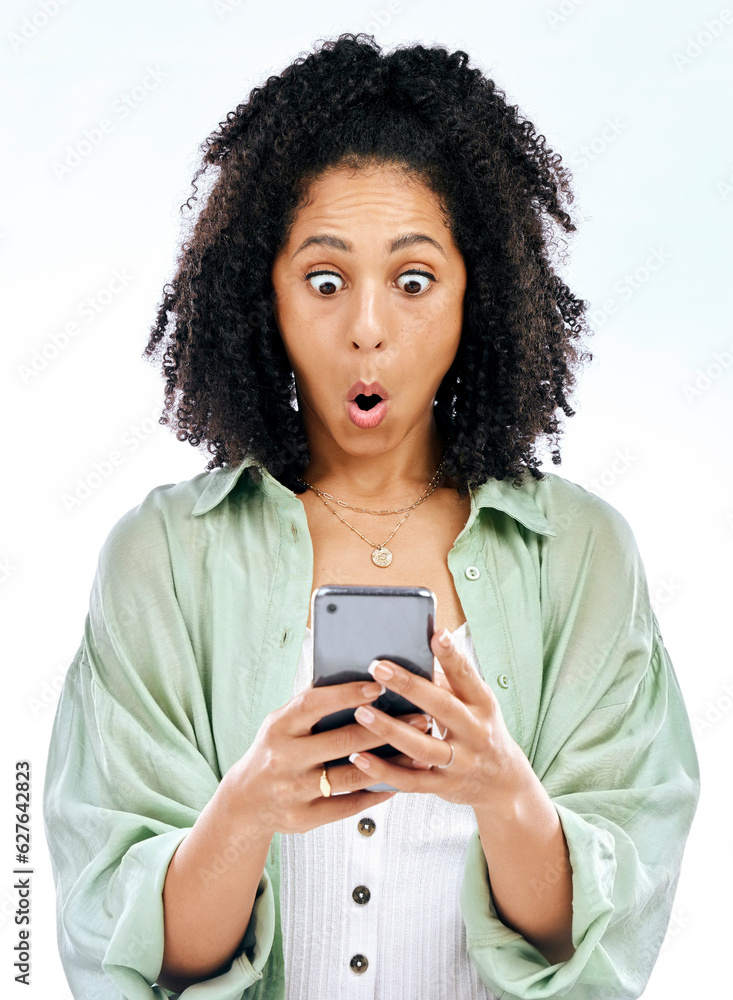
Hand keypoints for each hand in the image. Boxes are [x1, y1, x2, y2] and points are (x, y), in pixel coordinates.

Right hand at [222, 678, 431, 835]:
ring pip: (351, 776)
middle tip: (420, 719)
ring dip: (390, 765)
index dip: (346, 695)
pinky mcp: (303, 818)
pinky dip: (375, 794)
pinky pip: (347, 805)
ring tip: (420, 754)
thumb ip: (312, 708)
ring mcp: (293, 791)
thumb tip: (358, 680)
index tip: (379, 687)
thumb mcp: (281, 724)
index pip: (314, 705)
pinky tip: (398, 783)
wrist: (246, 801)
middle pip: (342, 742)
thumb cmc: (275, 750)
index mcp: (278, 727)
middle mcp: (284, 758)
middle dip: (385, 729)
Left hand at [348, 628, 527, 810]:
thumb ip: (448, 680)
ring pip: (422, 747)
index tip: (436, 634)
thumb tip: (416, 649)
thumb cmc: (480, 729)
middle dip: (409, 686)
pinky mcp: (444, 786)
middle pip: (441, 707)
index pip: (467, 675)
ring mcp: (460, 762)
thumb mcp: (476, 703)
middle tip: (378, 668)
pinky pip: (410, 781)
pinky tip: (359, 758)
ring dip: (389, 730)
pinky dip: (384, 770)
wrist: (504, 783)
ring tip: (361, 712)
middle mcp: (474, 732)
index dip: (452, 655)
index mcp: (481, 704)